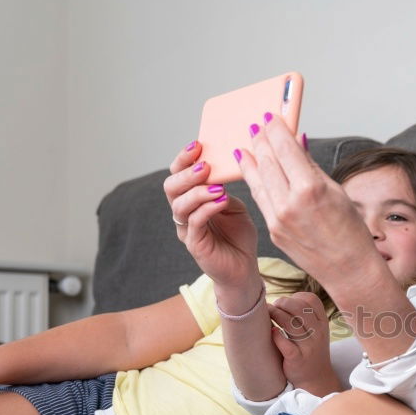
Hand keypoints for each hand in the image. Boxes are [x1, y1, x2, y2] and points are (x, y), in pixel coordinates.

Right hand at [163, 142, 258, 288]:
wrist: (244, 268)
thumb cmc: (239, 237)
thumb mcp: (235, 206)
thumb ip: (224, 189)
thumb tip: (224, 168)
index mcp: (191, 200)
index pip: (178, 174)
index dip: (183, 159)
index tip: (197, 145)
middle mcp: (183, 213)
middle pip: (171, 187)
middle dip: (187, 173)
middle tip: (206, 166)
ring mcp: (186, 229)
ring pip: (180, 204)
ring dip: (199, 191)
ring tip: (218, 187)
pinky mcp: (194, 244)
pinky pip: (194, 221)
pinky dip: (207, 208)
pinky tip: (222, 200)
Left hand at [236, 118, 385, 291]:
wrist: (348, 270)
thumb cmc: (352, 232)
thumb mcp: (338, 192)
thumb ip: (312, 167)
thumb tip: (298, 144)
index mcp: (311, 188)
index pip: (286, 148)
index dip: (276, 129)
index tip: (271, 117)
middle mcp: (290, 202)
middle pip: (268, 160)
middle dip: (262, 139)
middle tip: (258, 125)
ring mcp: (278, 218)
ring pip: (258, 178)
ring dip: (253, 157)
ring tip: (249, 142)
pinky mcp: (273, 230)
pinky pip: (260, 198)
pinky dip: (253, 179)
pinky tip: (250, 168)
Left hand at [268, 292, 339, 395]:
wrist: (316, 379)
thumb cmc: (310, 350)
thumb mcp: (316, 331)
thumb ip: (305, 316)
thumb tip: (281, 300)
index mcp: (322, 323)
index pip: (311, 300)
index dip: (295, 297)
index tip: (284, 303)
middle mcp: (318, 333)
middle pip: (299, 309)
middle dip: (282, 303)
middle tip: (272, 308)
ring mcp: (309, 347)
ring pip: (291, 323)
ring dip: (275, 315)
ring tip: (266, 315)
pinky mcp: (298, 359)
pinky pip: (286, 345)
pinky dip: (276, 336)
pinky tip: (272, 333)